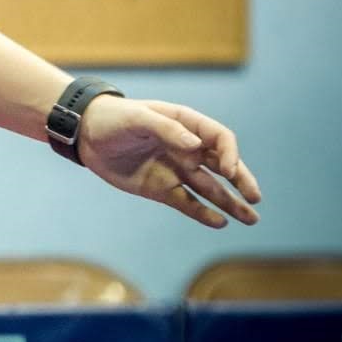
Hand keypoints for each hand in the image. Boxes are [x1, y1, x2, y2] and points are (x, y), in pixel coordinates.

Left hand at [77, 97, 259, 228]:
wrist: (85, 134)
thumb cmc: (113, 118)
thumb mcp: (138, 118)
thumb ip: (167, 130)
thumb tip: (196, 146)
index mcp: (186, 124)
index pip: (220, 139)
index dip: (229, 154)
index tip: (228, 171)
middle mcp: (187, 148)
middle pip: (223, 165)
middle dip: (241, 180)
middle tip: (256, 197)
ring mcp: (176, 170)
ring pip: (210, 188)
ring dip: (231, 203)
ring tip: (252, 219)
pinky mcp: (162, 189)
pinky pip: (188, 202)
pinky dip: (203, 213)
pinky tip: (220, 222)